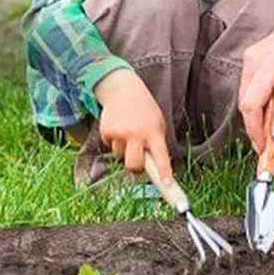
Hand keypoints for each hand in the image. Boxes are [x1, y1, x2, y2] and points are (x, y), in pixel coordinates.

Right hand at [95, 68, 172, 184]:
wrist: (123, 90)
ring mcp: (120, 132)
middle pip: (134, 165)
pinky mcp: (106, 130)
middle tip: (137, 156)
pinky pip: (110, 146)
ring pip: (120, 156)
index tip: (167, 185)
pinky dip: (113, 140)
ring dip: (123, 149)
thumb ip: (155, 143)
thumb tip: (154, 169)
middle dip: (135, 166)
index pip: (161, 156)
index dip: (164, 172)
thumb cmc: (144, 110)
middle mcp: (136, 133)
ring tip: (127, 132)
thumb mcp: (157, 122)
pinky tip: (118, 127)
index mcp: (153, 131)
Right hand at [238, 4, 273, 152]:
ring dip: (261, 113)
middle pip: (246, 103)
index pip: (250, 105)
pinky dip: (262, 100)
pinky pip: (252, 87)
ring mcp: (250, 57)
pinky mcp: (253, 58)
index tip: (265, 151)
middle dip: (257, 126)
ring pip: (248, 96)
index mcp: (267, 65)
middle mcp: (252, 60)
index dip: (254, 131)